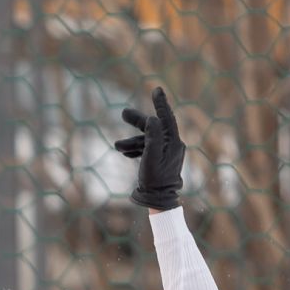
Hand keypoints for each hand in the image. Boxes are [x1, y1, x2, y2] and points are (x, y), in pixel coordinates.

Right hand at [113, 87, 186, 211]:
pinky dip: (135, 149)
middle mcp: (171, 145)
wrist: (158, 200)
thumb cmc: (155, 179)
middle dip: (137, 122)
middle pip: (153, 127)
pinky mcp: (159, 161)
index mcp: (173, 142)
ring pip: (147, 140)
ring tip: (116, 146)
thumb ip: (152, 137)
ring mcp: (166, 153)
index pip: (166, 118)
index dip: (160, 103)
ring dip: (131, 141)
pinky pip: (146, 149)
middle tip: (123, 114)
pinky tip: (123, 152)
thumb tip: (152, 119)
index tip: (156, 89)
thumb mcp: (151, 156)